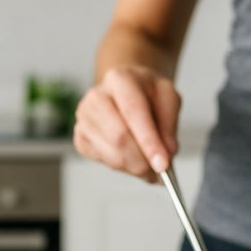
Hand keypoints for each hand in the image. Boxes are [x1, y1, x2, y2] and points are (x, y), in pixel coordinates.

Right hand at [72, 65, 181, 179]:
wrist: (127, 91)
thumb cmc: (147, 94)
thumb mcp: (168, 98)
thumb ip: (170, 124)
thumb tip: (167, 152)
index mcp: (120, 79)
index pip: (133, 111)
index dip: (149, 141)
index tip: (163, 165)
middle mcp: (96, 96)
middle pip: (118, 136)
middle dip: (142, 160)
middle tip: (159, 171)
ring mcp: (84, 117)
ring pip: (110, 153)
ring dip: (134, 166)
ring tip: (149, 165)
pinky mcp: (80, 137)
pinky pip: (103, 160)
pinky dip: (122, 167)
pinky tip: (132, 158)